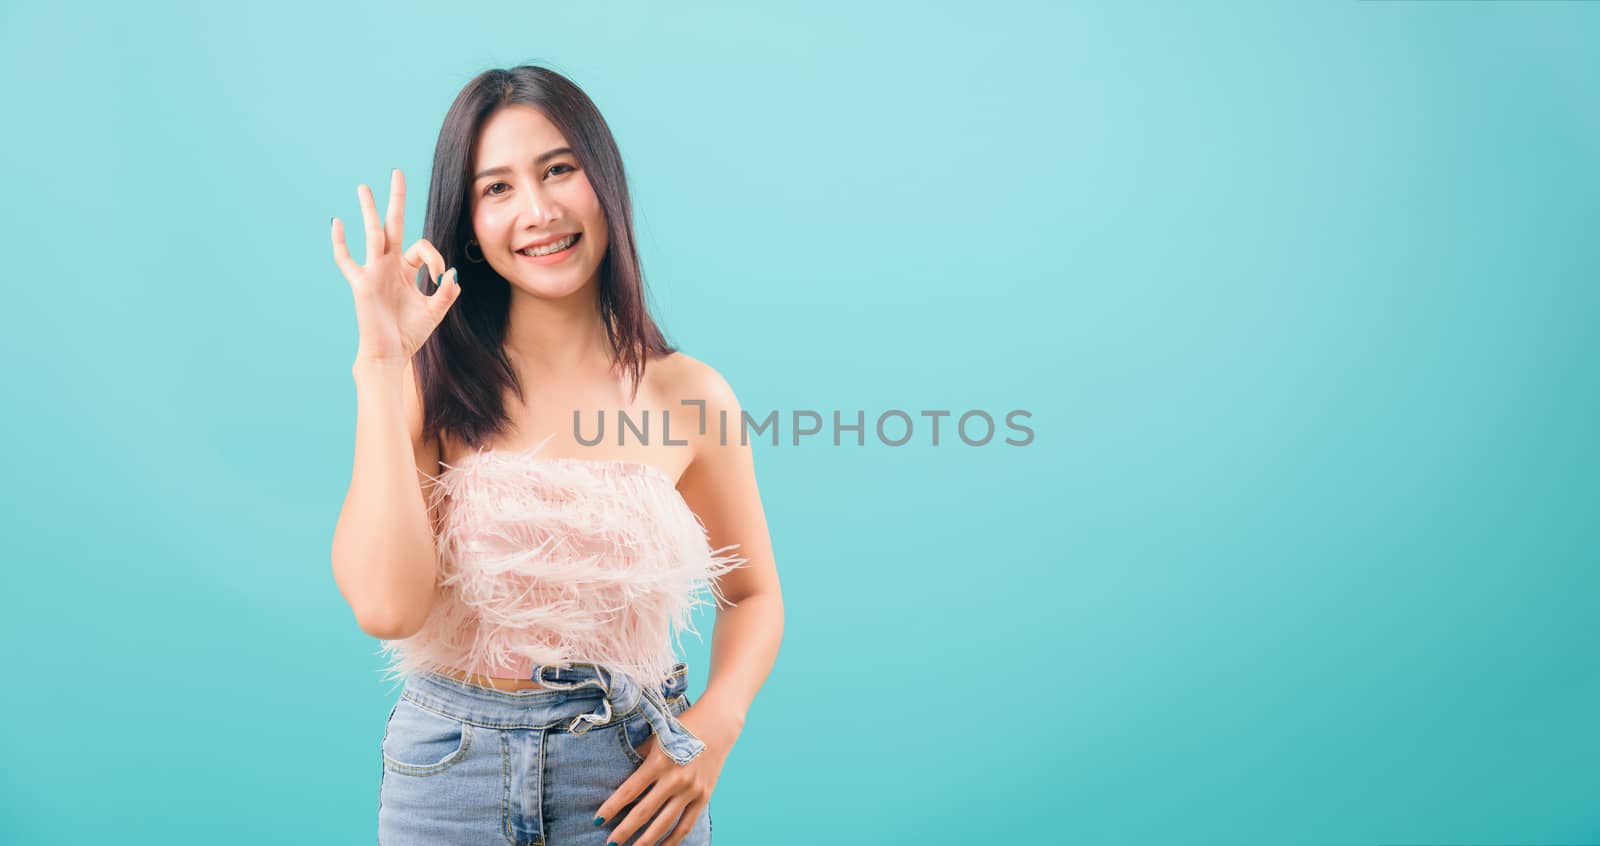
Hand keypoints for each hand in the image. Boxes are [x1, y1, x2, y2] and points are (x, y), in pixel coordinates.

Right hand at [330, 168, 460, 365]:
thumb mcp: (436, 311)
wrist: (391, 354)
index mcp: (405, 270)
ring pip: (372, 234)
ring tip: (364, 187)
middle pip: (393, 225)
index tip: (440, 279)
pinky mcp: (362, 283)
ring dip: (370, 210)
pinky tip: (337, 222)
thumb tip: (451, 273)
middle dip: (396, 199)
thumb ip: (446, 292)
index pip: (423, 248)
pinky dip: (340, 243)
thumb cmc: (410, 333)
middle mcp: (388, 265)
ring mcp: (373, 272)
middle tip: (397, 172)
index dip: (436, 258)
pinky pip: (346, 260)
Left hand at [597, 703, 737, 844]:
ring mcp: (691, 790)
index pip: (629, 790)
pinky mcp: (703, 797)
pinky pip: (686, 824)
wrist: (717, 724)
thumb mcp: (656, 738)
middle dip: (624, 830)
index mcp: (658, 762)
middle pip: (644, 812)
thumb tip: (622, 778)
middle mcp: (674, 778)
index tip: (598, 819)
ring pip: (664, 823)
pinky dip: (673, 839)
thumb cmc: (681, 728)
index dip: (612, 807)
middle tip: (610, 843)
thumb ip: (639, 758)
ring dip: (646, 840)